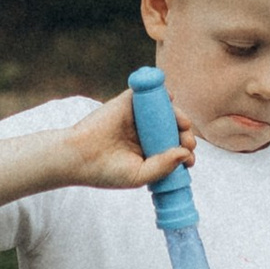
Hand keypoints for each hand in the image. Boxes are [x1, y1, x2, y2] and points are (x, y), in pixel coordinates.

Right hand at [63, 86, 196, 196]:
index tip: (189, 161)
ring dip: (178, 115)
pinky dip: (160, 93)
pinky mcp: (127, 103)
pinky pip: (146, 93)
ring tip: (183, 125)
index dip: (185, 152)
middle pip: (172, 129)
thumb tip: (186, 153)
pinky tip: (169, 100)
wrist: (80, 157)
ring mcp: (136, 118)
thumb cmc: (107, 171)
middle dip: (185, 135)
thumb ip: (164, 166)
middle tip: (189, 143)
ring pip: (164, 111)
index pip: (173, 149)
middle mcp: (144, 134)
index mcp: (147, 152)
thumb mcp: (140, 175)